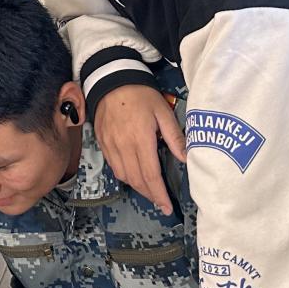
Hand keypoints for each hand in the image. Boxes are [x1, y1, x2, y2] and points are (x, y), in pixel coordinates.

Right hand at [93, 85, 186, 215]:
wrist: (112, 80)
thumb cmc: (141, 95)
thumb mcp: (163, 112)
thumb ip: (174, 136)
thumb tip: (186, 158)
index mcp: (141, 139)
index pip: (150, 175)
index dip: (159, 194)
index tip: (166, 206)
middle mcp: (123, 146)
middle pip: (136, 180)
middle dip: (150, 195)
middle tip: (160, 203)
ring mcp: (110, 145)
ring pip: (123, 176)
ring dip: (137, 187)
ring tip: (149, 191)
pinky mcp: (102, 142)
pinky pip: (113, 166)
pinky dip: (124, 175)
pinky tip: (133, 175)